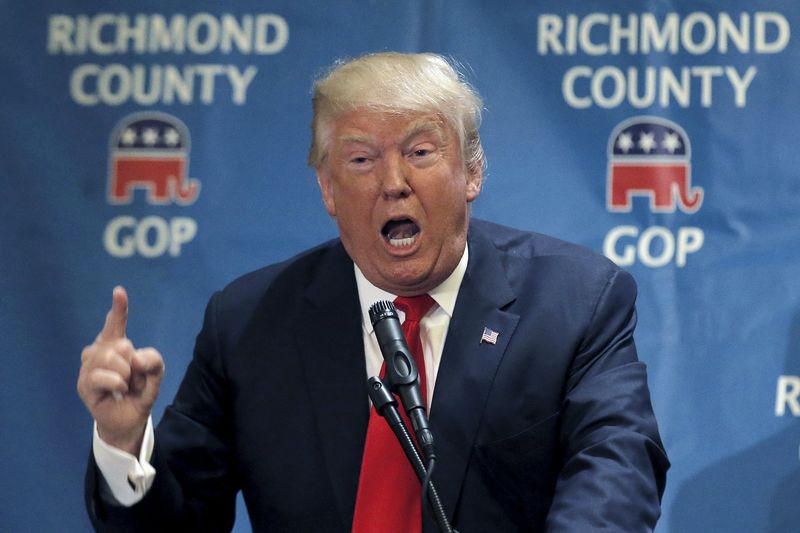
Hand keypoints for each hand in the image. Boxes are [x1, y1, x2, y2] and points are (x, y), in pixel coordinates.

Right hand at [77, 286, 164, 454]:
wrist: (128, 420)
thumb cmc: (138, 392)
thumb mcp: (154, 374)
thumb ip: (153, 360)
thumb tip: (134, 357)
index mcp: (114, 345)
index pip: (116, 324)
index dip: (118, 309)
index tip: (119, 291)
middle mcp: (97, 352)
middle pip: (121, 344)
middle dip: (133, 363)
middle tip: (131, 380)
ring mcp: (88, 367)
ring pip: (111, 358)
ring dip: (126, 375)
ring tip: (124, 386)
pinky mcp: (84, 385)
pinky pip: (105, 376)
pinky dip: (118, 383)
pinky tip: (118, 391)